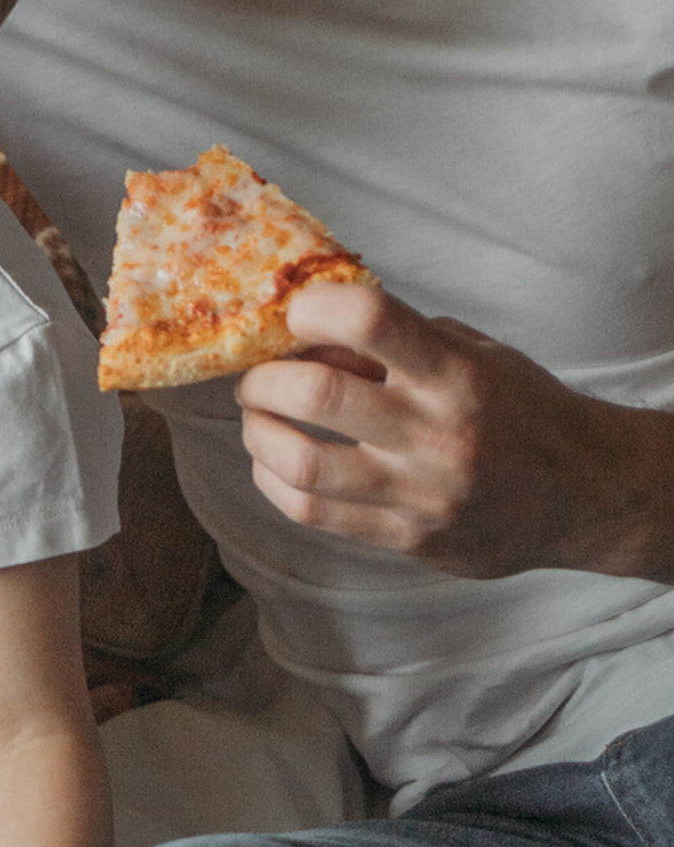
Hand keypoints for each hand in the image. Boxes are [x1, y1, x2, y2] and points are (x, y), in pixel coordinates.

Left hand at [235, 280, 673, 582]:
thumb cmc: (519, 409)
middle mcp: (437, 433)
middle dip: (263, 378)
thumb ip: (395, 343)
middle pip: (315, 394)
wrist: (589, 496)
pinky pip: (311, 512)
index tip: (295, 316)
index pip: (368, 319)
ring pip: (301, 462)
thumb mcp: (472, 354)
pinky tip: (278, 462)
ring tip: (261, 418)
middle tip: (258, 375)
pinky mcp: (407, 539)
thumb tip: (304, 336)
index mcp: (456, 374)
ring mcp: (421, 493)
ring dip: (259, 432)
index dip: (311, 308)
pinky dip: (274, 480)